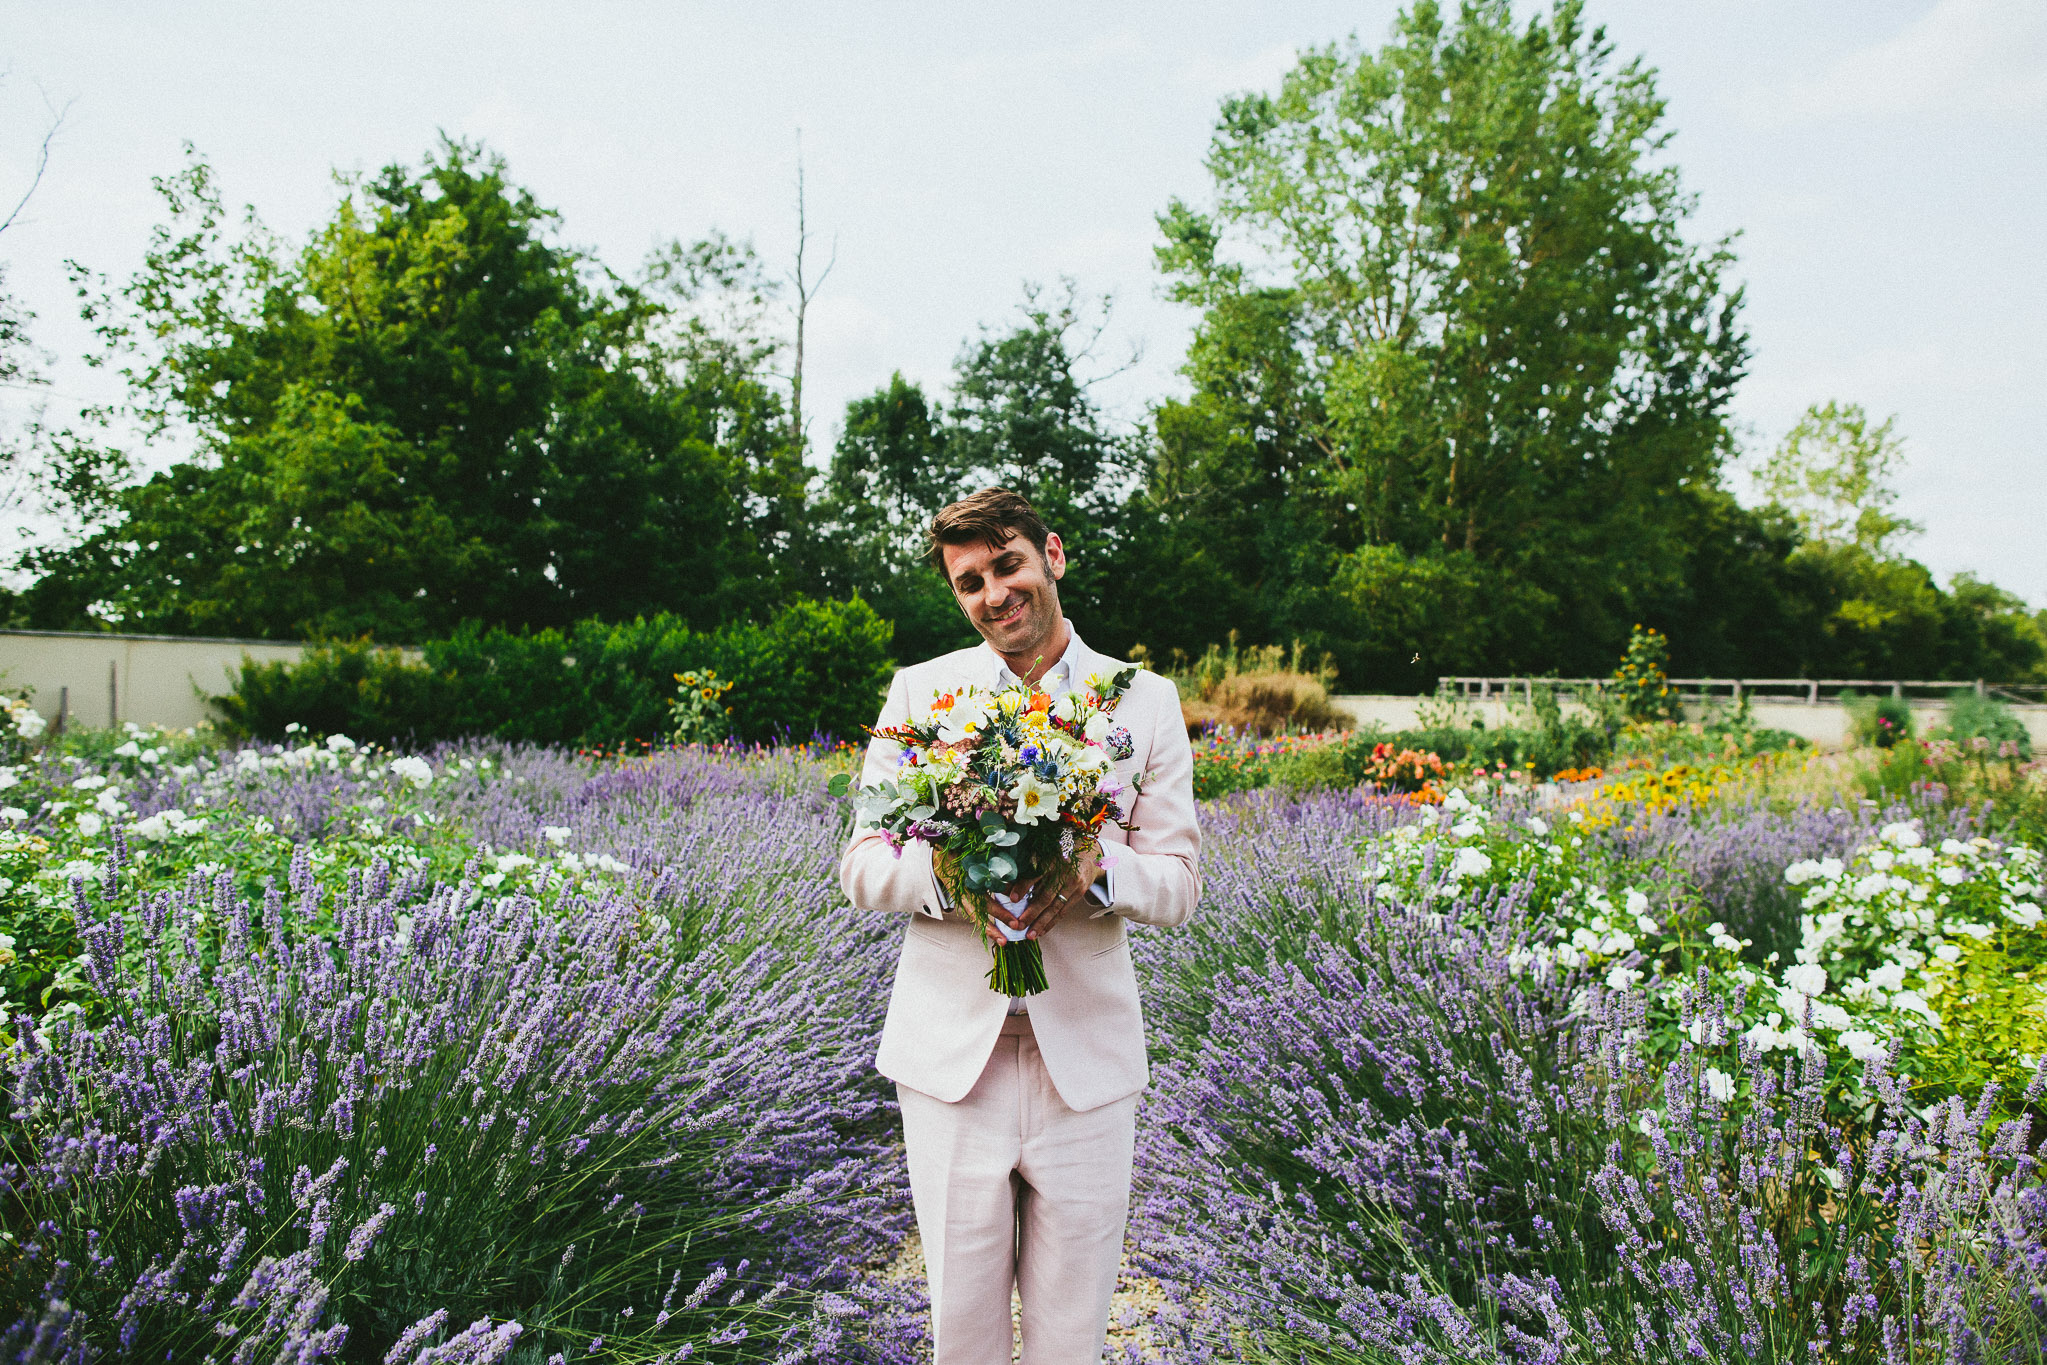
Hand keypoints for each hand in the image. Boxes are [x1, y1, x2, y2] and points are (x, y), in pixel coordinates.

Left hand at [987, 849, 1102, 944]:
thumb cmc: (1059, 853)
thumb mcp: (1043, 854)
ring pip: (1055, 907)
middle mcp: (1064, 871)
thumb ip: (1027, 868)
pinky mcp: (1080, 892)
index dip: (1023, 886)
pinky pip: (1064, 911)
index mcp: (1051, 859)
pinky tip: (1042, 932)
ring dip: (1041, 923)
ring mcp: (1074, 883)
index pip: (1035, 874)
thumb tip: (1006, 884)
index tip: (1012, 899)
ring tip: (1030, 935)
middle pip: (1046, 896)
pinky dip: (1052, 923)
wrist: (1089, 853)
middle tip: (1018, 925)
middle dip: (1031, 913)